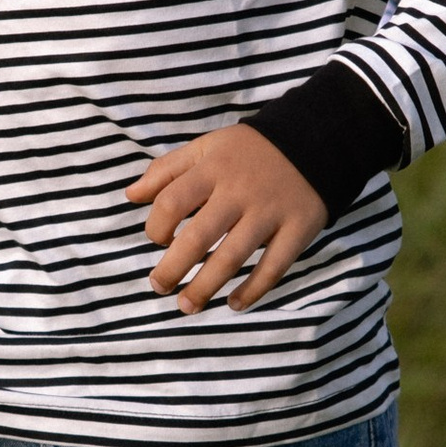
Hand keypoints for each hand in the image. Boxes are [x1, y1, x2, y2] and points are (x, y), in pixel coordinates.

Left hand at [127, 124, 324, 313]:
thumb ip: (167, 170)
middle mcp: (239, 192)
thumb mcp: (207, 148)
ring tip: (187, 306)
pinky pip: (274, 267)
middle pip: (199, 236)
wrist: (315, 141)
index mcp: (213, 169)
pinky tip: (235, 304)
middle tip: (159, 287)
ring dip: (206, 287)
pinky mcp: (298, 228)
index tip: (158, 240)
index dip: (156, 226)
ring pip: (233, 257)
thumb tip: (130, 195)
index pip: (172, 201)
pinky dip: (253, 290)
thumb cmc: (249, 151)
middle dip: (173, 268)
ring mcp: (270, 212)